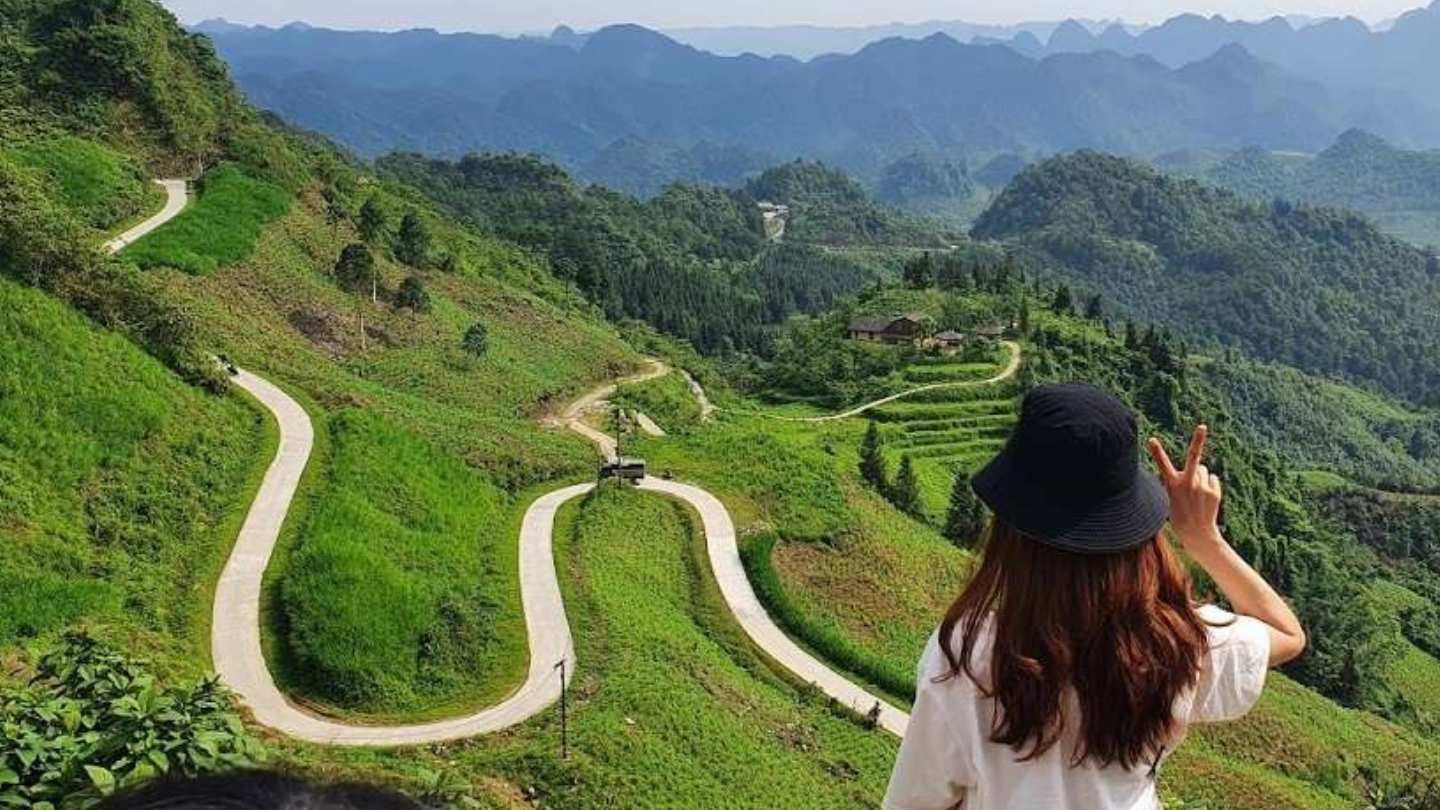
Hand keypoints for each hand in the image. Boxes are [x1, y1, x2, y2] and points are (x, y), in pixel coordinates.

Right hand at [1147, 425, 1223, 554]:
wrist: (1196, 533)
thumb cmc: (1181, 513)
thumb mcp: (1174, 496)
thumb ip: (1184, 480)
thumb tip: (1203, 468)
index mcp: (1172, 484)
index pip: (1162, 464)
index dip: (1157, 451)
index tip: (1152, 439)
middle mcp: (1187, 483)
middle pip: (1193, 456)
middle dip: (1198, 439)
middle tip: (1202, 426)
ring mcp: (1202, 486)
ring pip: (1204, 470)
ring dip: (1202, 477)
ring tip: (1197, 494)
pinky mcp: (1214, 491)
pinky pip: (1213, 479)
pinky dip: (1211, 486)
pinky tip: (1206, 498)